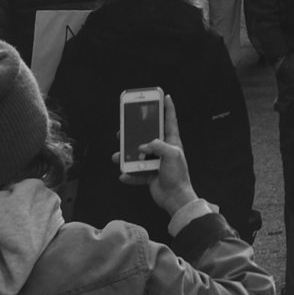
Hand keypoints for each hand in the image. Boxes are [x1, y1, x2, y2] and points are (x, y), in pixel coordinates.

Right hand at [118, 97, 196, 213]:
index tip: (165, 96)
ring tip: (116, 157)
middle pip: (147, 137)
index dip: (168, 108)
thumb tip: (142, 147)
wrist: (175, 198)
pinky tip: (124, 176)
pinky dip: (129, 175)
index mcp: (172, 142)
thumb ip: (157, 146)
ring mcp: (155, 162)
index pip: (170, 121)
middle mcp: (163, 150)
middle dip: (135, 133)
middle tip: (122, 130)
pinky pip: (135, 173)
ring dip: (125, 157)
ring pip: (137, 155)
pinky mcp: (149, 175)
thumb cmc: (177, 175)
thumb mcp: (172, 155)